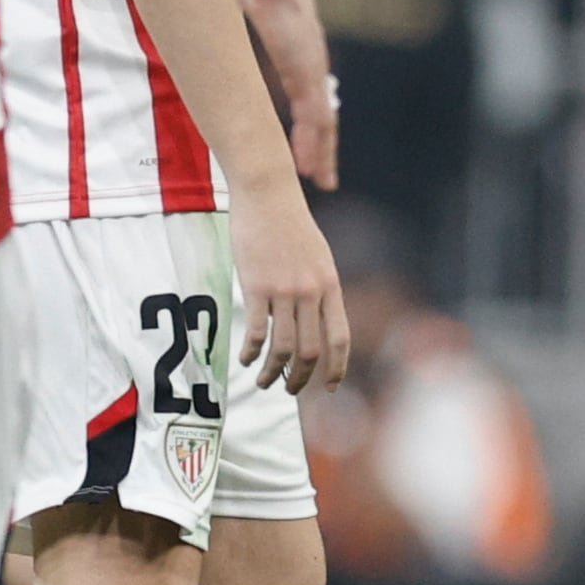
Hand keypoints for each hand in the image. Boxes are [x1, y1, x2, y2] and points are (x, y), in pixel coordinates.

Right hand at [227, 185, 350, 391]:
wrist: (267, 195)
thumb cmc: (289, 223)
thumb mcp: (317, 255)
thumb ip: (319, 287)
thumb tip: (314, 317)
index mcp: (330, 286)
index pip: (339, 338)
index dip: (337, 368)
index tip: (331, 388)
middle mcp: (311, 292)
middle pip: (309, 350)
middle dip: (300, 378)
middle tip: (290, 390)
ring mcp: (283, 290)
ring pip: (282, 346)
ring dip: (273, 371)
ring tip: (263, 381)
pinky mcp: (256, 285)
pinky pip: (257, 329)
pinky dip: (251, 350)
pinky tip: (244, 357)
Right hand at [234, 0, 341, 194]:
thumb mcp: (253, 9)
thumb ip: (245, 17)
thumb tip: (226, 6)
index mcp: (301, 59)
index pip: (311, 100)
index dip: (310, 127)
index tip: (308, 148)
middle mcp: (313, 69)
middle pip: (324, 118)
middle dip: (323, 148)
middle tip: (323, 176)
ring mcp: (313, 74)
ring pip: (324, 125)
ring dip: (320, 154)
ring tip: (318, 179)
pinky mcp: (307, 78)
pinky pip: (315, 120)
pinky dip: (312, 145)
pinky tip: (308, 165)